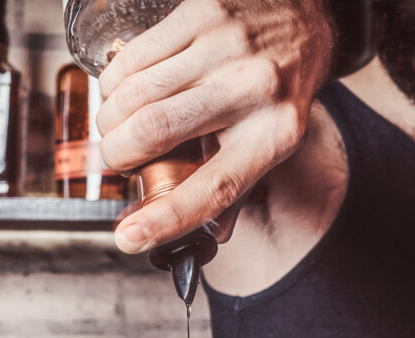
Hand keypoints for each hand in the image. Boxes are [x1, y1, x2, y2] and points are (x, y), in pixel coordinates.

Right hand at [95, 0, 333, 252]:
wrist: (303, 16)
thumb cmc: (281, 88)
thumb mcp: (273, 141)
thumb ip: (236, 188)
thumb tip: (201, 238)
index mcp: (274, 136)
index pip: (214, 188)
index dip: (165, 218)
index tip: (129, 238)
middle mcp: (253, 90)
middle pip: (155, 132)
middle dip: (118, 154)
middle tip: (120, 158)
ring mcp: (225, 48)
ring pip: (134, 94)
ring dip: (111, 120)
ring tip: (120, 125)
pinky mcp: (200, 14)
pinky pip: (132, 57)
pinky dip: (114, 83)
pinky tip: (125, 89)